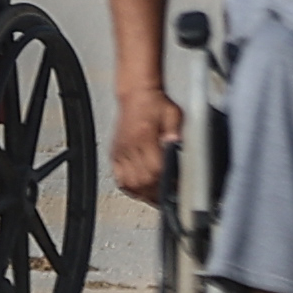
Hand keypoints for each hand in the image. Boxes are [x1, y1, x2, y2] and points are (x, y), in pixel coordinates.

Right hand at [111, 83, 181, 203]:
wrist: (135, 94)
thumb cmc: (154, 103)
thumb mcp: (173, 114)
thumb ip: (175, 132)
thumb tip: (177, 146)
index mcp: (145, 136)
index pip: (155, 169)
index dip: (167, 183)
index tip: (175, 188)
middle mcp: (130, 146)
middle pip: (142, 180)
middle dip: (156, 193)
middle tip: (167, 198)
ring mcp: (121, 151)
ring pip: (129, 183)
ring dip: (142, 194)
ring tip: (154, 197)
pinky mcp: (115, 154)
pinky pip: (119, 178)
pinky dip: (129, 187)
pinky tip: (139, 189)